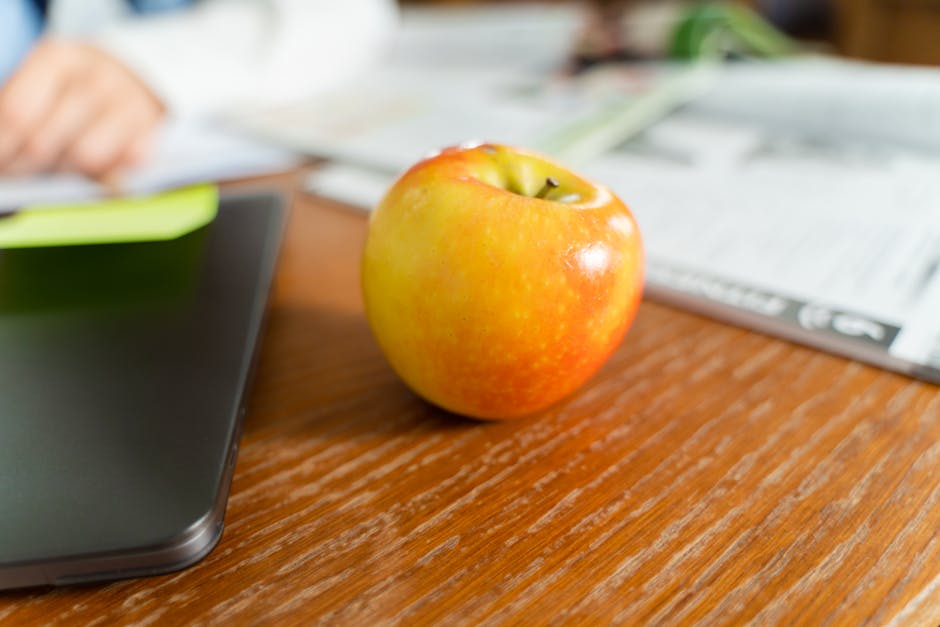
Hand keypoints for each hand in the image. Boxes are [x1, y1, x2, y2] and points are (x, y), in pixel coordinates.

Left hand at [0, 39, 164, 178]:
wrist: (138, 76)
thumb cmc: (76, 86)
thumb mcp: (42, 80)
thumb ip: (17, 109)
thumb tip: (4, 155)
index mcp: (58, 59)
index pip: (17, 114)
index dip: (2, 147)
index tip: (0, 165)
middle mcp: (96, 79)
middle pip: (44, 143)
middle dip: (27, 166)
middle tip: (22, 171)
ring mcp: (129, 105)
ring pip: (84, 160)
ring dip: (68, 170)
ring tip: (61, 165)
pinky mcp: (152, 133)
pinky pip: (119, 169)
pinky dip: (106, 175)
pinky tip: (97, 166)